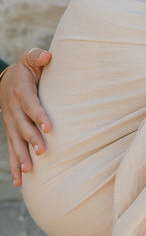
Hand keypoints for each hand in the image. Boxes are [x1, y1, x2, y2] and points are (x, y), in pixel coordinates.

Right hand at [0, 48, 51, 185]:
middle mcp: (13, 109)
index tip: (49, 126)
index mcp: (21, 92)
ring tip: (29, 170)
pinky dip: (14, 164)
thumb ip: (38, 56)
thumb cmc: (27, 69)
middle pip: (22, 126)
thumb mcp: (30, 58)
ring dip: (21, 156)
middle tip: (42, 150)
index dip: (38, 115)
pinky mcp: (11, 131)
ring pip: (15, 141)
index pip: (30, 105)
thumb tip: (48, 55)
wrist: (7, 80)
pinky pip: (12, 149)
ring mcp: (10, 122)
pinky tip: (19, 180)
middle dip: (31, 139)